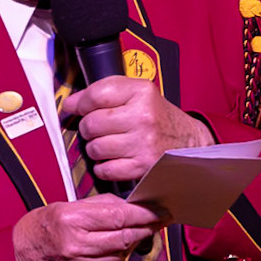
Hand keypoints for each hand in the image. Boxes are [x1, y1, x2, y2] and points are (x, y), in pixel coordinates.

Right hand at [13, 195, 166, 260]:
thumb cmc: (39, 230)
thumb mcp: (63, 207)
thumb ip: (98, 205)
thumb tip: (129, 204)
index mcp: (72, 221)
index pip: (120, 216)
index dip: (144, 214)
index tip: (160, 211)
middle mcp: (78, 246)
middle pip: (125, 237)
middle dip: (146, 228)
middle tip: (159, 221)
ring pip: (122, 255)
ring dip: (131, 244)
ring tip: (131, 234)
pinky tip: (113, 252)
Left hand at [62, 76, 214, 182]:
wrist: (190, 142)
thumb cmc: (159, 118)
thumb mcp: (138, 94)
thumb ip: (104, 91)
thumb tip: (70, 103)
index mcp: (141, 92)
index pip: (95, 94)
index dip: (80, 103)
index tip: (79, 108)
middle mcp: (143, 116)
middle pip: (91, 123)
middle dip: (88, 128)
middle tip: (99, 129)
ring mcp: (143, 143)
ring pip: (94, 148)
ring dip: (96, 148)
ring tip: (109, 144)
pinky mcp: (142, 166)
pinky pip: (104, 169)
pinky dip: (104, 167)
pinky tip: (115, 159)